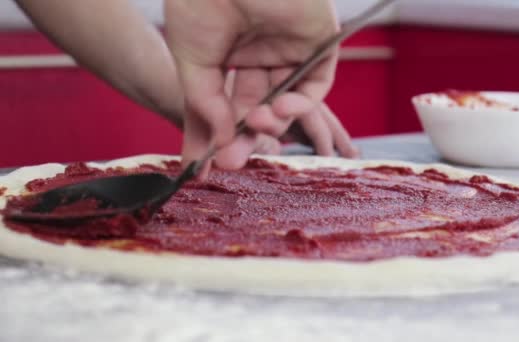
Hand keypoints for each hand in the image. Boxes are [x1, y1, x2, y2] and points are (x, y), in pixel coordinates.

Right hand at [165, 0, 349, 172]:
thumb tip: (220, 143)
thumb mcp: (192, 59)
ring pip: (286, 102)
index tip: (208, 165)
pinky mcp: (318, 44)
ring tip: (257, 122)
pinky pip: (316, 86)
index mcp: (227, 54)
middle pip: (255, 108)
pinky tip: (282, 109)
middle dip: (245, 137)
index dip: (216, 135)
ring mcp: (289, 50)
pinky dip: (302, 105)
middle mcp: (259, 54)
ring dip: (273, 122)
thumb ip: (205, 103)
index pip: (224, 104)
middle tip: (232, 161)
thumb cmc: (201, 0)